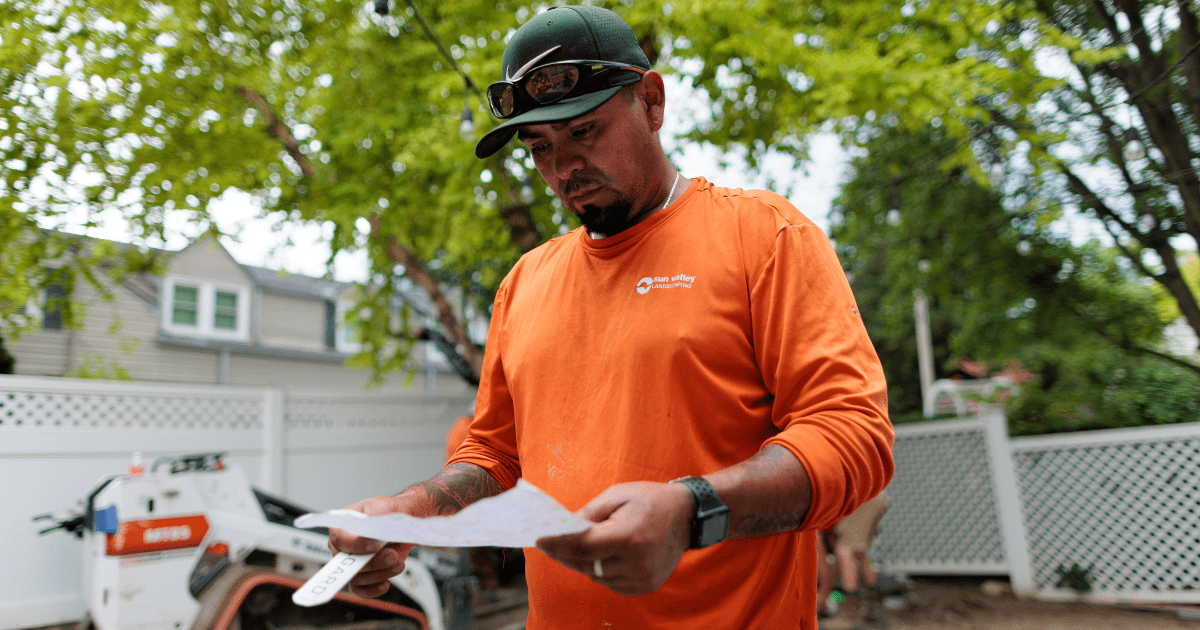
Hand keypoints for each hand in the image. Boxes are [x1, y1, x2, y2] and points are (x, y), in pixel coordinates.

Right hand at [327, 495, 415, 597]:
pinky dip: (372, 590)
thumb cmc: (389, 512)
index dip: (356, 544)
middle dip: (373, 561)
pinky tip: (385, 584)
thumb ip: (374, 522)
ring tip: (398, 564)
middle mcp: (342, 546)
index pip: (340, 538)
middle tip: (393, 556)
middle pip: (348, 562)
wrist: (400, 525)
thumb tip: (371, 538)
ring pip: (356, 577)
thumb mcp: (383, 509)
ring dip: (379, 574)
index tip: (376, 545)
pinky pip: (360, 589)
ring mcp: (351, 562)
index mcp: (342, 524)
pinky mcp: (362, 574)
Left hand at [536, 481, 692, 595]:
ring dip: (585, 562)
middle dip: (566, 553)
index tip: (538, 540)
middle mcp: (635, 562)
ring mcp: (642, 577)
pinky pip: (611, 583)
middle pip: (586, 564)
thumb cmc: (649, 500)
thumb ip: (588, 514)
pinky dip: (602, 570)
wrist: (686, 516)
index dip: (557, 544)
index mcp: (628, 536)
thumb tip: (562, 528)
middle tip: (550, 542)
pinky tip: (605, 554)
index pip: (582, 546)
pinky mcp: (645, 586)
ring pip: (597, 576)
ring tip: (582, 545)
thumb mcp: (617, 495)